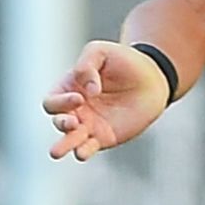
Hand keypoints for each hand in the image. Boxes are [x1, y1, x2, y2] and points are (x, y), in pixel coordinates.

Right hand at [43, 41, 171, 160]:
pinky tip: (81, 153)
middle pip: (58, 120)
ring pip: (69, 139)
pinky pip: (88, 148)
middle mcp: (75, 109)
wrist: (151, 79)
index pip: (53, 100)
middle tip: (73, 121)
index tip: (80, 97)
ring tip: (57, 152)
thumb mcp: (100, 52)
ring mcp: (88, 125)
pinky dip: (82, 152)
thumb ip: (86, 65)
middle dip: (62, 123)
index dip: (61, 101)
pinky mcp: (103, 138)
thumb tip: (88, 92)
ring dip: (64, 144)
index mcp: (69, 89)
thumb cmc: (122, 61)